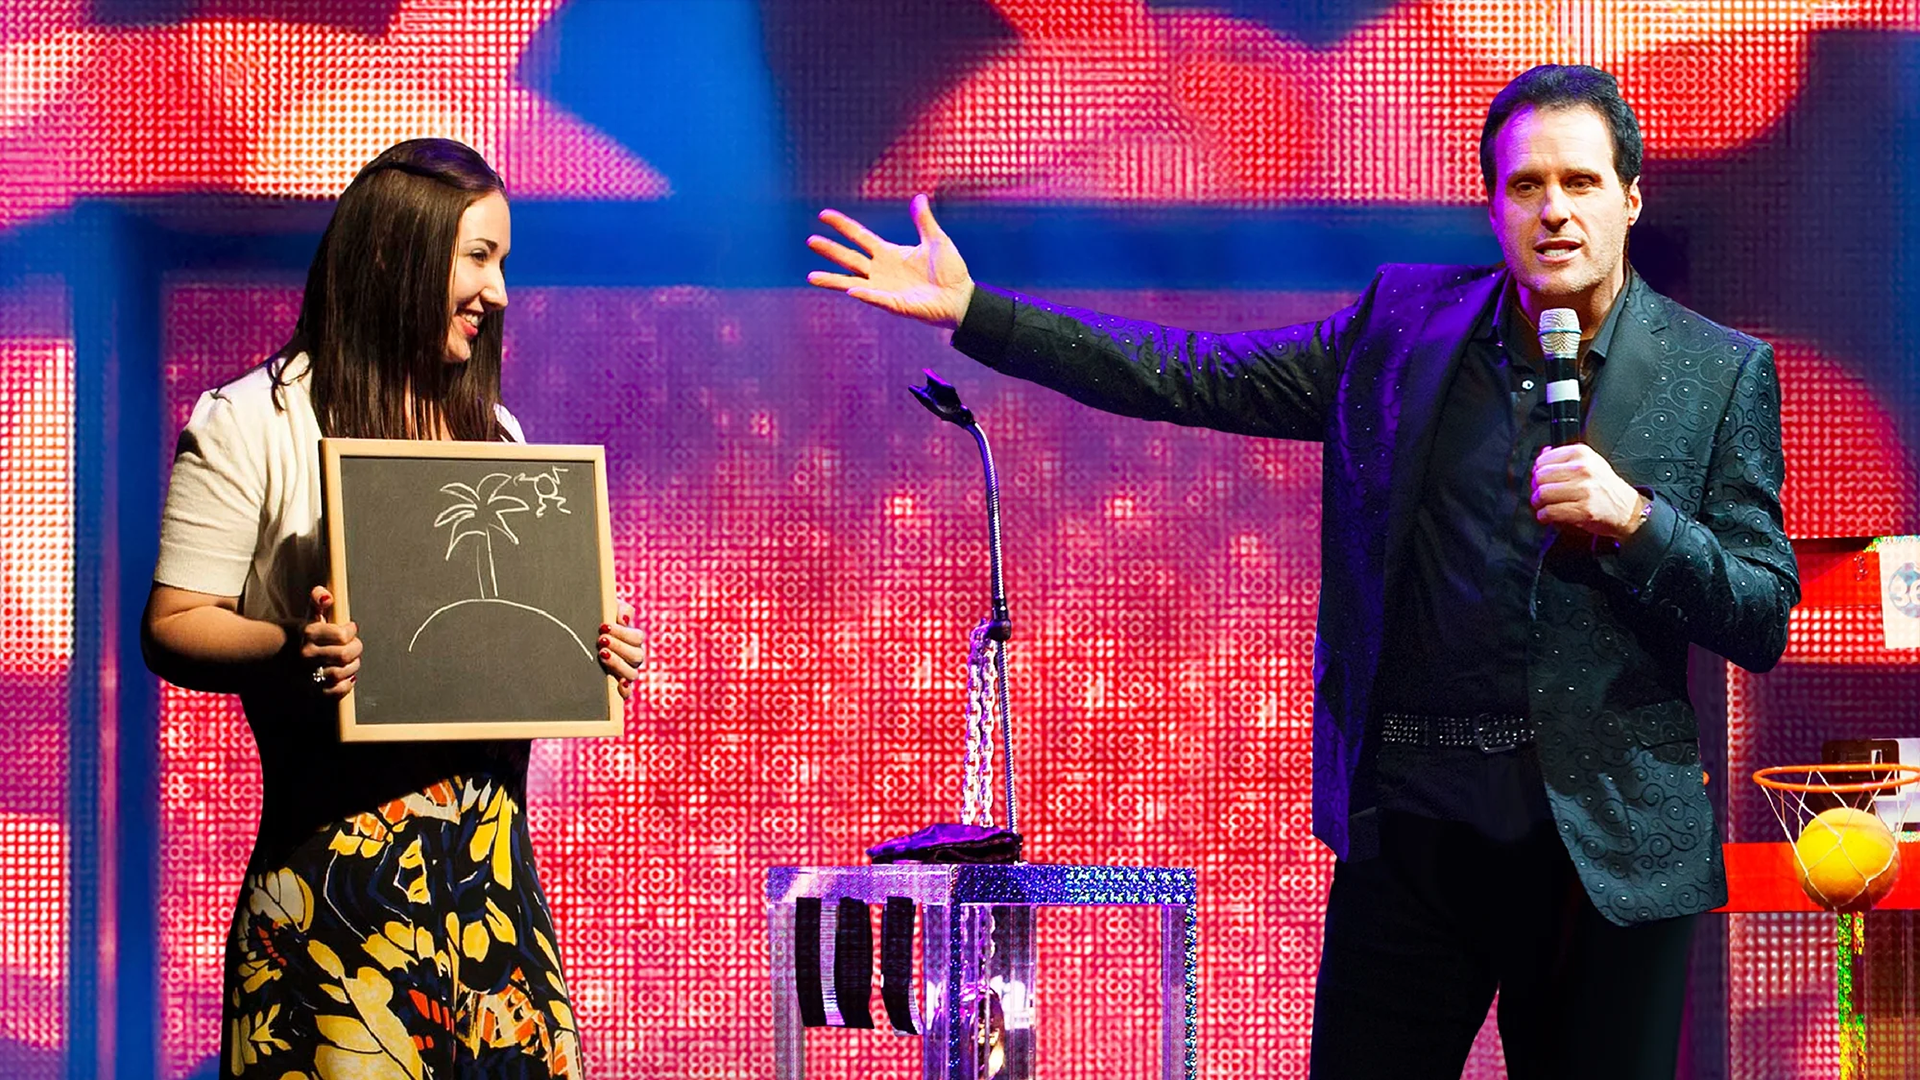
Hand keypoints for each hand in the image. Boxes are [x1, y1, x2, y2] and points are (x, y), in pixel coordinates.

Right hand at [301, 585, 360, 698]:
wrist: (269, 655)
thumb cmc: (296, 635)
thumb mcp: (307, 616)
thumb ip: (318, 602)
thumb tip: (326, 595)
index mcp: (307, 633)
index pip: (342, 635)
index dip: (351, 631)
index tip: (350, 628)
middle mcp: (306, 654)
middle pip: (345, 655)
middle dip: (355, 648)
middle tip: (353, 645)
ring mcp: (307, 674)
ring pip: (342, 673)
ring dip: (352, 666)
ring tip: (350, 659)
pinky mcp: (309, 690)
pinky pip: (334, 691)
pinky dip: (345, 685)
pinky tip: (346, 676)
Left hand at [599, 599, 643, 700]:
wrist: (578, 638)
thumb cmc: (595, 622)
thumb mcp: (607, 610)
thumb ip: (619, 609)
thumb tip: (624, 620)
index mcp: (632, 641)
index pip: (637, 638)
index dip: (623, 633)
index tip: (604, 627)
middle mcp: (631, 658)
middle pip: (637, 656)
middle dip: (619, 647)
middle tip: (601, 640)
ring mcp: (624, 673)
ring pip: (632, 673)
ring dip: (618, 663)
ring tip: (602, 654)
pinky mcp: (615, 687)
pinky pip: (627, 693)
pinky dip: (626, 690)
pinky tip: (619, 683)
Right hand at [806, 194, 975, 328]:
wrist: (961, 296)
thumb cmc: (950, 270)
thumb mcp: (936, 240)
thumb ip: (924, 220)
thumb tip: (919, 197)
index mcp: (888, 253)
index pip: (859, 237)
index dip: (842, 226)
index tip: (824, 215)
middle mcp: (881, 270)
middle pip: (849, 258)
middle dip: (830, 249)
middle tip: (811, 241)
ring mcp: (884, 288)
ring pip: (851, 282)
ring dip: (832, 279)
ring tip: (811, 276)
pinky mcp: (894, 304)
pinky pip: (875, 298)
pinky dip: (864, 293)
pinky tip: (850, 289)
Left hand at [1531, 444, 1648, 539]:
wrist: (1627, 509)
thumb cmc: (1605, 487)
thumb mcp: (1589, 463)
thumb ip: (1564, 458)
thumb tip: (1542, 453)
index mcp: (1581, 454)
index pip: (1542, 460)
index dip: (1537, 473)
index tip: (1541, 480)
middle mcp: (1582, 469)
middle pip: (1540, 477)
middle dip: (1536, 488)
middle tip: (1541, 495)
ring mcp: (1583, 490)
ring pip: (1542, 494)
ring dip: (1538, 503)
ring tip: (1544, 505)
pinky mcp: (1583, 510)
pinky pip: (1549, 512)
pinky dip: (1544, 516)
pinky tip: (1549, 515)